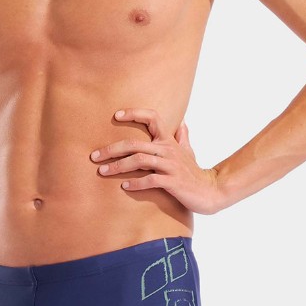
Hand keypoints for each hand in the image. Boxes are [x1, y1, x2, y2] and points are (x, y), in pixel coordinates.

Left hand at [90, 107, 221, 214]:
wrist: (210, 191)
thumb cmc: (194, 172)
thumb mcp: (188, 152)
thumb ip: (182, 137)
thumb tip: (181, 122)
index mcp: (169, 141)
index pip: (153, 118)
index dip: (135, 113)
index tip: (116, 115)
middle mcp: (168, 150)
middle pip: (135, 143)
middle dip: (112, 149)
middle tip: (94, 156)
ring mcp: (171, 166)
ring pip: (139, 161)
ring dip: (118, 166)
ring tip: (102, 171)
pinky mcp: (173, 182)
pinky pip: (150, 180)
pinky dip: (135, 183)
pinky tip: (124, 186)